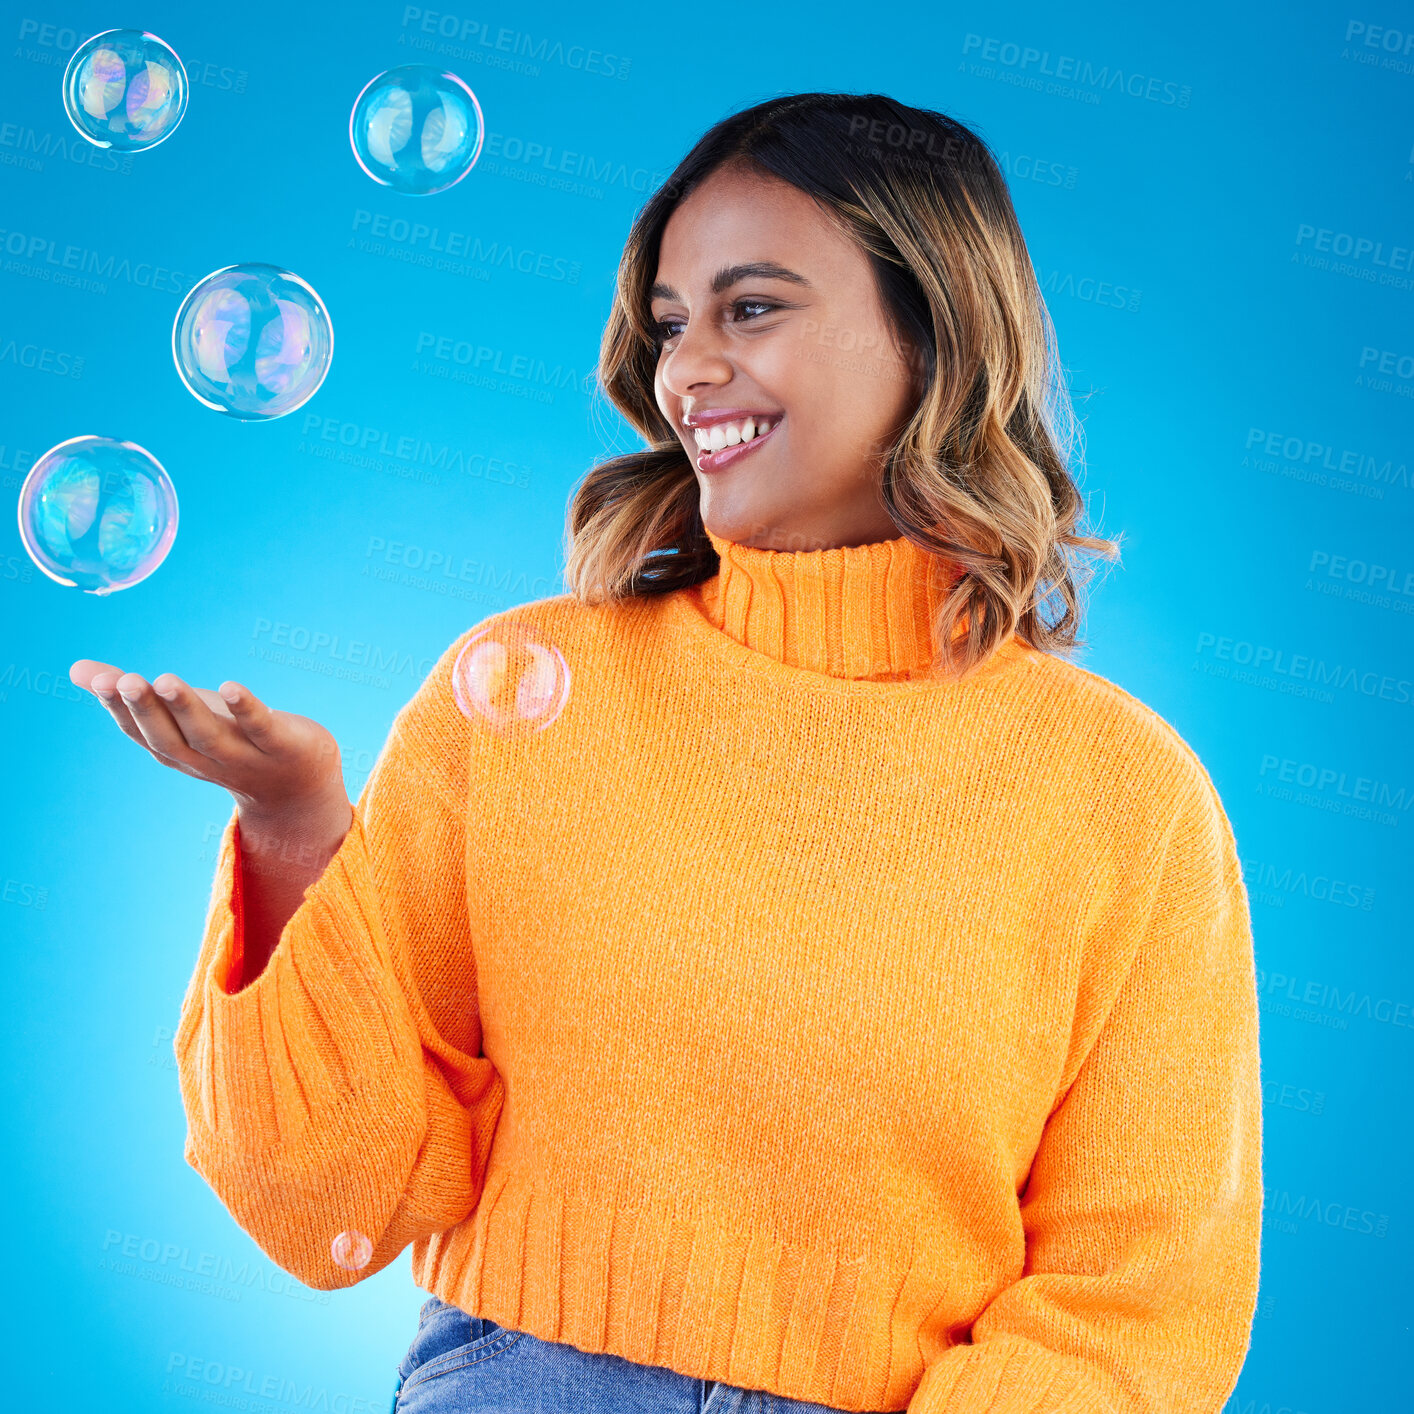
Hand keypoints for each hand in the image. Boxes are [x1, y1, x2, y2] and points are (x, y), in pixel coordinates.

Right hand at [70, 659, 345, 815]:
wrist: (299, 786)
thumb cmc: (232, 740)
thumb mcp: (184, 716)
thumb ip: (135, 696)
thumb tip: (76, 669)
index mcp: (179, 751)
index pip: (142, 733)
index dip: (120, 710)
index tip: (99, 680)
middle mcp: (206, 758)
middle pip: (169, 738)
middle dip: (146, 709)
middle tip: (124, 680)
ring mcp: (244, 755)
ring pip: (209, 736)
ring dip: (187, 709)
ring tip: (166, 680)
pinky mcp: (281, 745)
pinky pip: (261, 728)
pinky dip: (246, 709)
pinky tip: (232, 687)